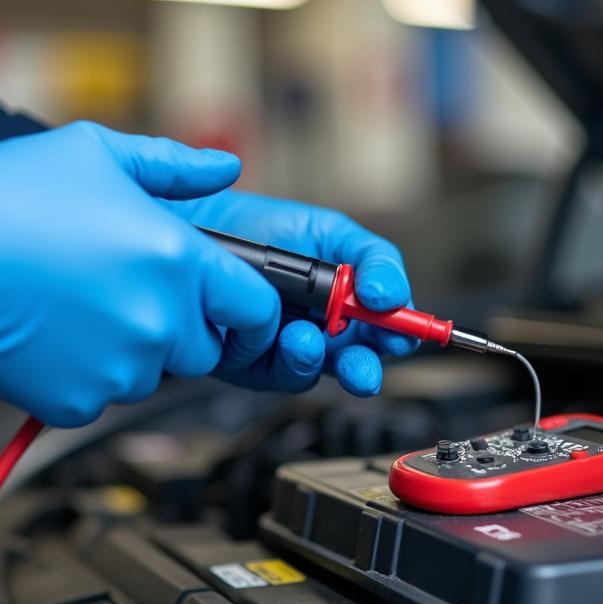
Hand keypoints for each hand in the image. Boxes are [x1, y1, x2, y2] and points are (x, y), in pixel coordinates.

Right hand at [0, 122, 280, 426]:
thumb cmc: (9, 195)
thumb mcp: (99, 152)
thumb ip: (175, 166)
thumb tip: (225, 168)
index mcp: (178, 259)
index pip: (257, 310)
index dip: (249, 312)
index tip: (234, 313)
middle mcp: (159, 320)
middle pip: (205, 348)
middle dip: (181, 326)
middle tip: (129, 292)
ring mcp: (120, 368)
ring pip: (152, 374)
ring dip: (132, 350)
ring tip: (80, 306)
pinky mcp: (78, 402)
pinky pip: (104, 396)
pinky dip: (87, 375)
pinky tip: (54, 334)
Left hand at [163, 190, 418, 395]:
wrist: (202, 228)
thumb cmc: (264, 228)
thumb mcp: (330, 231)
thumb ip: (373, 258)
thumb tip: (392, 294)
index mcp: (349, 302)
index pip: (387, 329)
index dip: (399, 336)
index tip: (400, 335)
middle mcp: (323, 330)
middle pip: (356, 363)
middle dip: (363, 370)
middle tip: (363, 369)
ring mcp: (287, 349)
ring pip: (314, 373)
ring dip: (314, 359)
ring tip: (303, 335)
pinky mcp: (251, 363)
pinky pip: (274, 374)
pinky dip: (279, 359)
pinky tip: (276, 335)